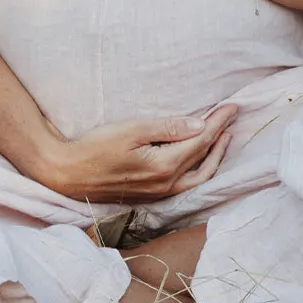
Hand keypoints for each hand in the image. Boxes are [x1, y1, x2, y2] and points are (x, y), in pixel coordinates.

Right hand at [35, 103, 237, 202]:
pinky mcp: (152, 196)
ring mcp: (160, 194)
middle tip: (230, 118)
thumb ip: (168, 128)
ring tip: (222, 138)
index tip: (232, 107)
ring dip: (214, 157)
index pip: (201, 141)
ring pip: (199, 178)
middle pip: (206, 163)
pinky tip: (197, 157)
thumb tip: (200, 125)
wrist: (69, 174)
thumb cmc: (97, 147)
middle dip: (221, 140)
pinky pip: (186, 184)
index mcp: (164, 166)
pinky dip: (199, 168)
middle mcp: (167, 185)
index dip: (218, 123)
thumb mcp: (132, 130)